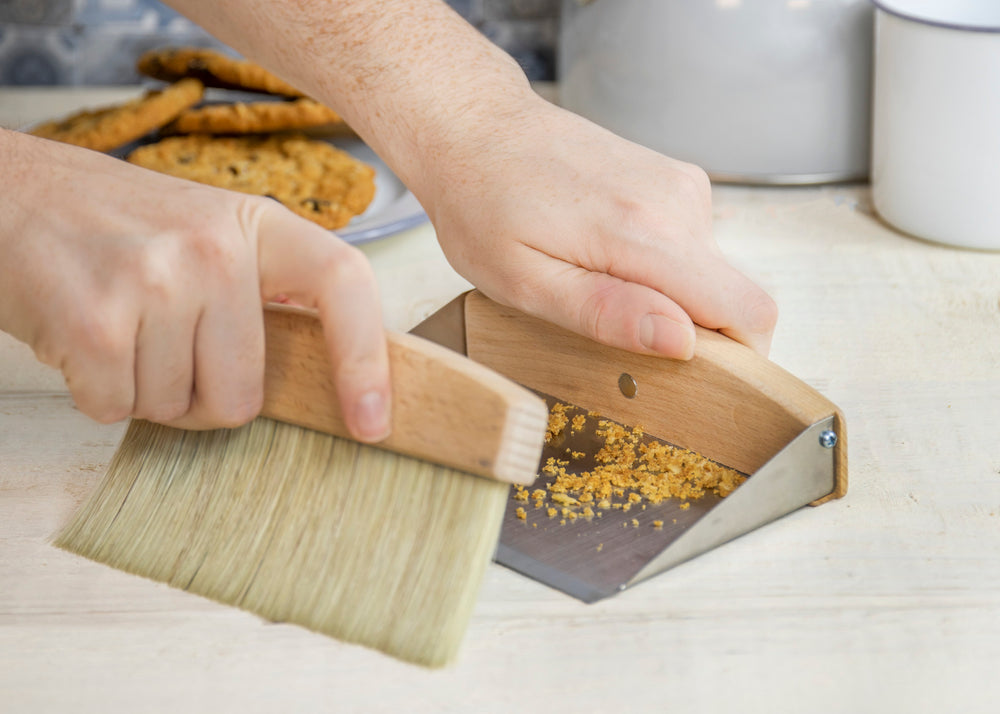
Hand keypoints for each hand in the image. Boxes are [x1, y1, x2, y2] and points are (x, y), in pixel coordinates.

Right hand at [0, 132, 388, 439]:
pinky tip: (86, 338)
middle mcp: (215, 247)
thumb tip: (324, 377)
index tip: (374, 422)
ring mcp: (156, 280)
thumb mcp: (210, 233)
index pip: (342, 282)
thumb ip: (263, 293)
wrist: (9, 192)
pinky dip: (98, 391)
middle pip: (244, 395)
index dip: (365, 359)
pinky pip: (118, 408)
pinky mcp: (96, 320)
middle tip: (164, 347)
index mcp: (257, 224)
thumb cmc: (116, 225)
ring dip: (144, 390)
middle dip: (200, 396)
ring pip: (176, 409)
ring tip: (121, 328)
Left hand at [421, 96, 777, 358]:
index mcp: (647, 233)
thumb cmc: (484, 207)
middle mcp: (680, 201)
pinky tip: (602, 254)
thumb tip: (683, 341)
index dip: (733, 361)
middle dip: (693, 333)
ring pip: (711, 274)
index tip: (684, 379)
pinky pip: (692, 246)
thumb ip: (608, 313)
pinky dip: (660, 267)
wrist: (477, 127)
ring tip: (595, 282)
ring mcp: (681, 184)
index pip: (748, 313)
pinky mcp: (674, 178)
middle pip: (736, 297)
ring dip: (668, 298)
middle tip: (616, 334)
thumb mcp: (525, 282)